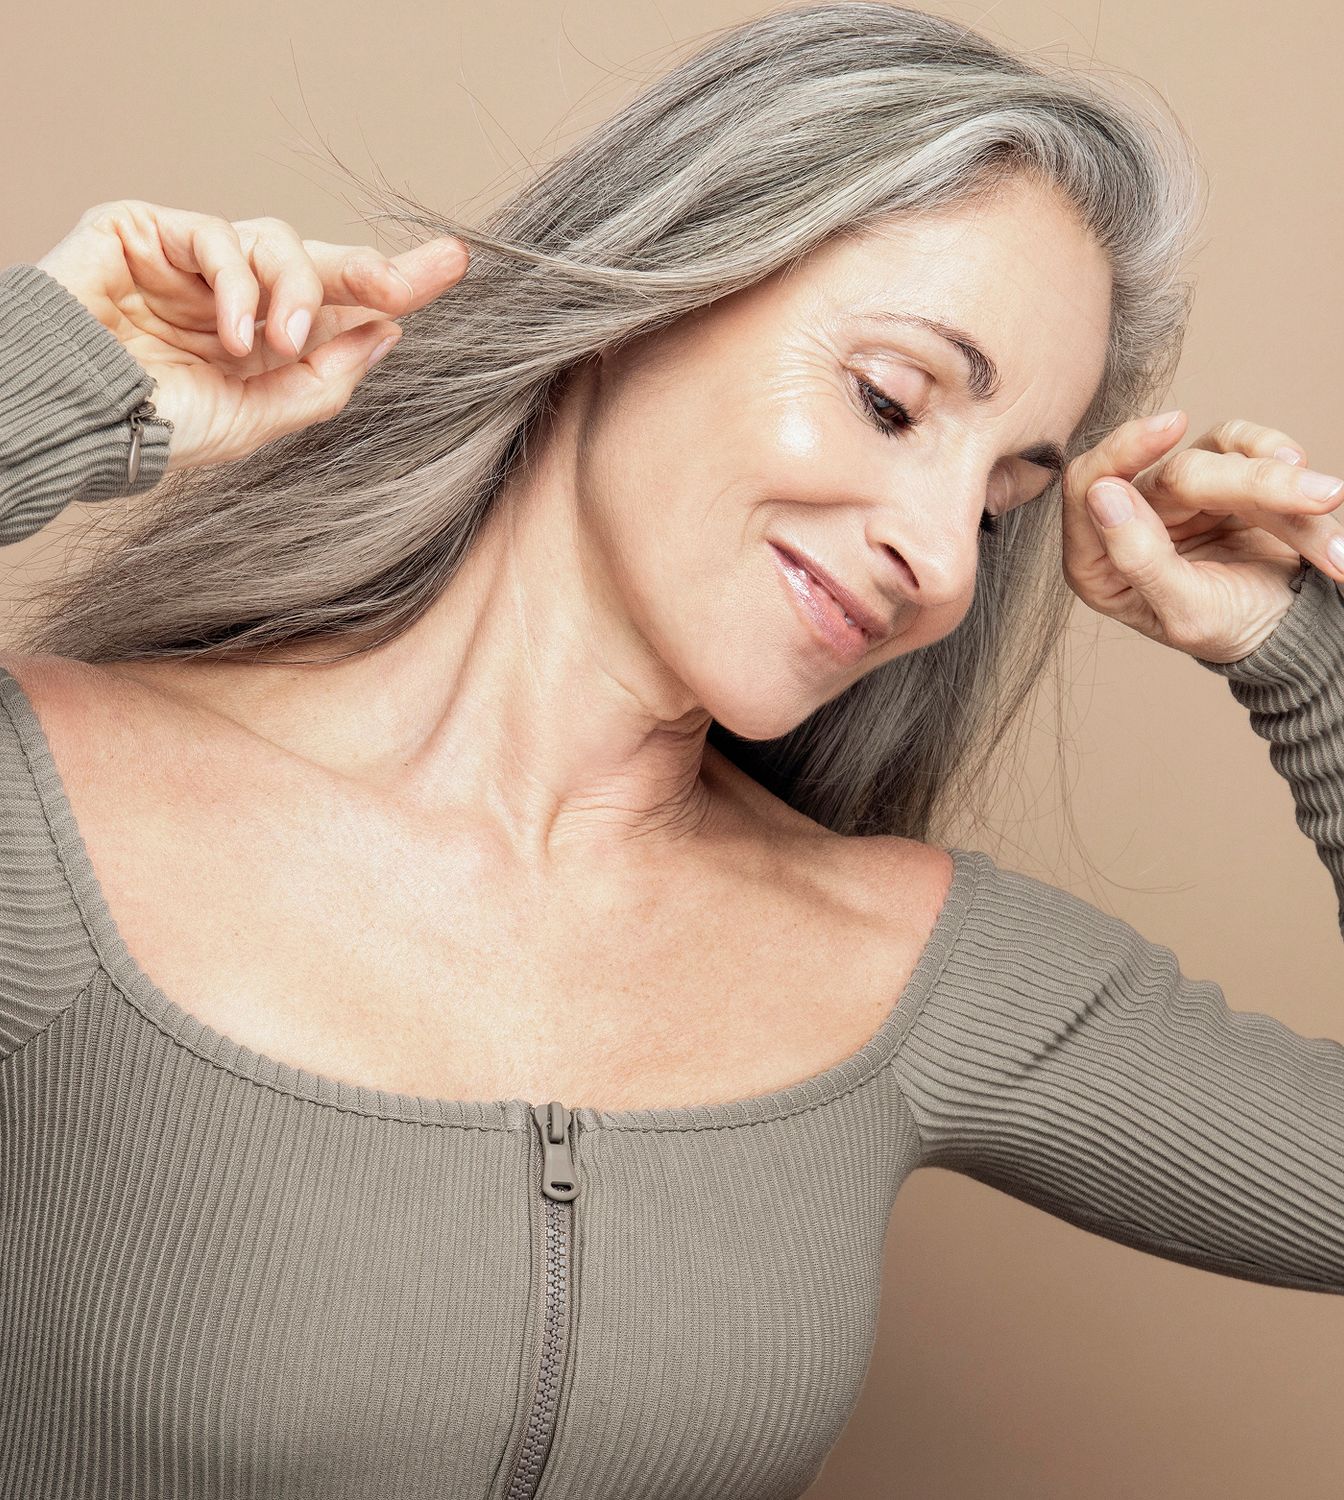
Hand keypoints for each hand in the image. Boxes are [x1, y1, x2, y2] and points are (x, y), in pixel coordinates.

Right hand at [35, 198, 469, 472]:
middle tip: (398, 284)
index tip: (452, 264)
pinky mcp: (148, 228)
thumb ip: (323, 379)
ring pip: (278, 241)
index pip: (341, 303)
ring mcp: (193, 259)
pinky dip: (238, 285)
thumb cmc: (155, 426)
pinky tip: (233, 333)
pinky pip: (218, 236)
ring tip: (279, 342)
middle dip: (369, 270)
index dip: (395, 282)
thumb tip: (387, 333)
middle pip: (322, 261)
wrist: (74, 418)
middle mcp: (238, 294)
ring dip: (293, 292)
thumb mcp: (259, 418)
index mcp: (266, 340)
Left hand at [1061, 410, 1343, 662]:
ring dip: (1284, 483)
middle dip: (1255, 486)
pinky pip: (1244, 444)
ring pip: (1221, 457)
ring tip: (1330, 503)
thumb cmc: (1230, 630)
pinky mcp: (1213, 473)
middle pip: (1177, 473)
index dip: (1124, 449)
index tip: (1172, 427)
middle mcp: (1127, 520)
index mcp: (1096, 563)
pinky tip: (1317, 492)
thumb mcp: (1186, 613)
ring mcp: (1171, 495)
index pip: (1087, 485)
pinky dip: (1285, 462)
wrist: (1287, 630)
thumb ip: (1139, 560)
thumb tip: (1102, 493)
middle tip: (1321, 499)